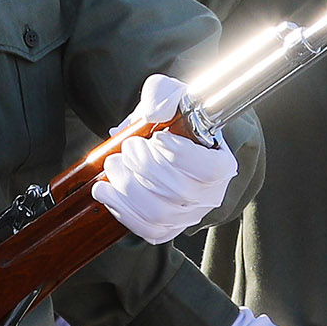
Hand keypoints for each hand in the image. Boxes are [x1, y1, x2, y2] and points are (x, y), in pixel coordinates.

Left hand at [93, 75, 234, 244]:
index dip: (181, 155)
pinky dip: (121, 211)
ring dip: (128, 188)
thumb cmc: (172, 118)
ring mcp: (188, 216)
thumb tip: (154, 111)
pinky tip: (105, 190)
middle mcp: (210, 196)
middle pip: (179, 192)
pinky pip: (146, 230)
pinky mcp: (167, 229)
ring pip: (158, 214)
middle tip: (128, 147)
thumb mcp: (169, 95)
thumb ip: (162, 95)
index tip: (158, 137)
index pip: (209, 170)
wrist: (161, 138)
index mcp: (221, 164)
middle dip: (145, 167)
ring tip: (112, 164)